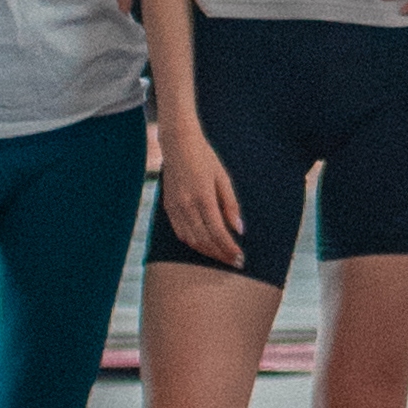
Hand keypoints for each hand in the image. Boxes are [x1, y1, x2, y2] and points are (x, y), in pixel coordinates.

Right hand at [160, 131, 245, 268]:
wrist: (179, 145)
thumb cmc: (206, 159)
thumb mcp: (224, 179)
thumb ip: (231, 206)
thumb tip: (239, 230)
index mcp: (203, 197)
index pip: (218, 232)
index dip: (229, 248)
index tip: (240, 258)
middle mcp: (186, 205)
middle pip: (204, 240)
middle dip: (221, 254)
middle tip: (235, 263)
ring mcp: (174, 207)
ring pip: (191, 240)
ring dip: (208, 252)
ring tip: (222, 257)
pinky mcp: (167, 207)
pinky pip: (180, 233)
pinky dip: (193, 243)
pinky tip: (204, 246)